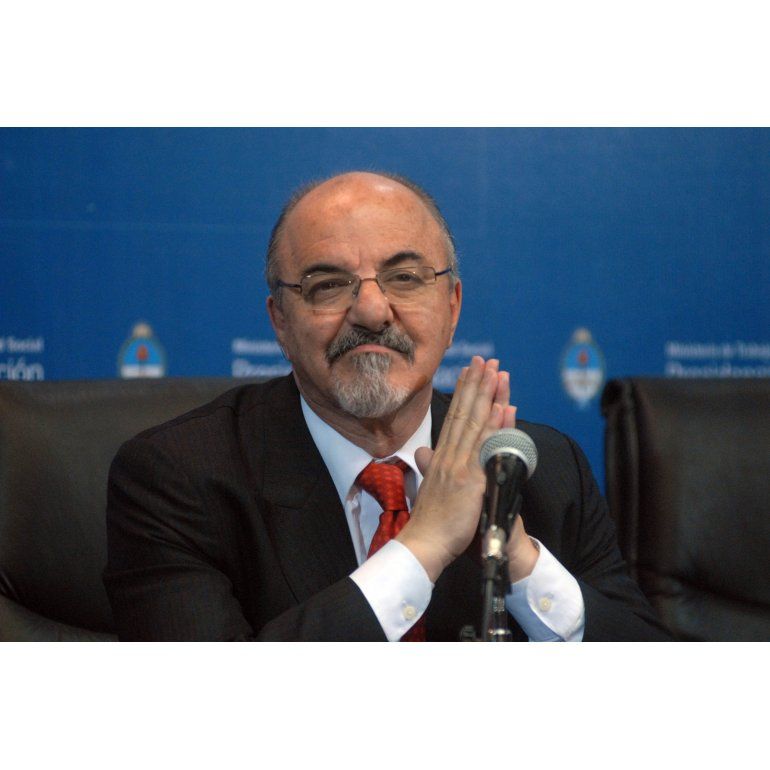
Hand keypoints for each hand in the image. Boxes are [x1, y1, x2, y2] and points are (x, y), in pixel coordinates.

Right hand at [396, 356, 517, 581]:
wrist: (424, 544)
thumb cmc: (428, 521)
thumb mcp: (427, 487)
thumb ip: (427, 466)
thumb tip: (421, 451)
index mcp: (440, 457)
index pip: (454, 418)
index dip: (462, 393)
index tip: (469, 372)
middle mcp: (449, 455)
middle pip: (465, 413)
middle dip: (476, 384)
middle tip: (485, 360)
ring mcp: (459, 465)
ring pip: (476, 422)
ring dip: (488, 395)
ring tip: (496, 371)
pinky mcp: (470, 479)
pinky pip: (487, 448)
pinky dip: (496, 426)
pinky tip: (505, 407)